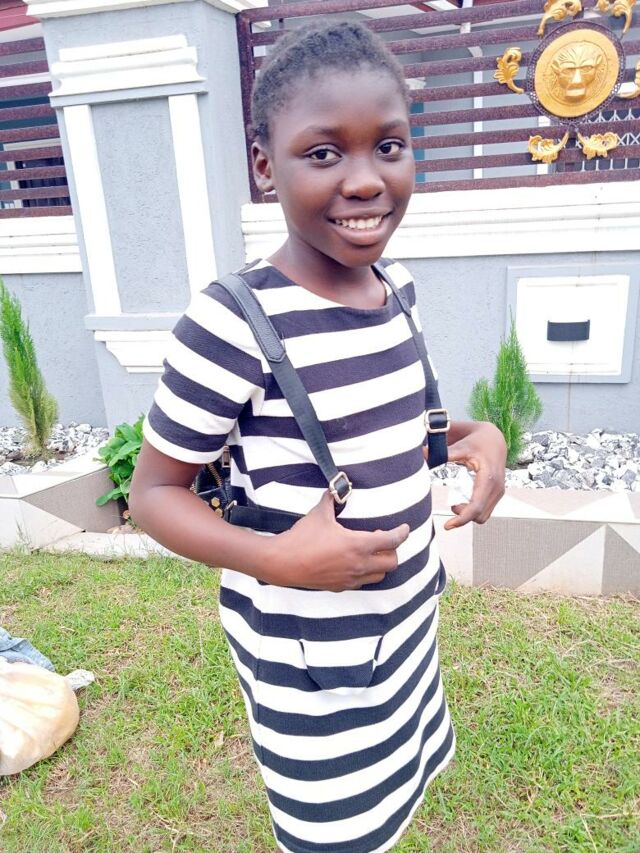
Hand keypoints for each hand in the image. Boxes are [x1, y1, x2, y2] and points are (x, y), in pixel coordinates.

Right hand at [265, 491, 409, 591]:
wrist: (283, 562)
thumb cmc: (302, 537)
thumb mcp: (319, 514)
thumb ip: (331, 499)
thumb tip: (334, 487)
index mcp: (358, 545)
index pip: (391, 541)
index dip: (402, 533)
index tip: (405, 528)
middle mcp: (359, 565)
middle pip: (392, 562)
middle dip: (392, 550)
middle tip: (381, 538)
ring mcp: (351, 578)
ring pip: (379, 575)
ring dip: (380, 563)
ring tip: (370, 551)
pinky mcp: (340, 587)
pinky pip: (362, 582)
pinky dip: (366, 573)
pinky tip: (355, 563)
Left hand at [442, 421, 505, 529]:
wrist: (494, 438)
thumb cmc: (476, 441)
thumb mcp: (460, 446)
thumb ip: (442, 452)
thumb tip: (422, 453)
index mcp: (488, 478)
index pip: (476, 507)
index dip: (461, 519)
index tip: (447, 525)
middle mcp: (497, 488)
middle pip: (480, 516)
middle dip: (463, 516)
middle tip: (451, 504)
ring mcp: (499, 492)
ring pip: (484, 516)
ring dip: (469, 514)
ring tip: (457, 501)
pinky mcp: (498, 494)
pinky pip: (486, 511)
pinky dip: (474, 510)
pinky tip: (464, 500)